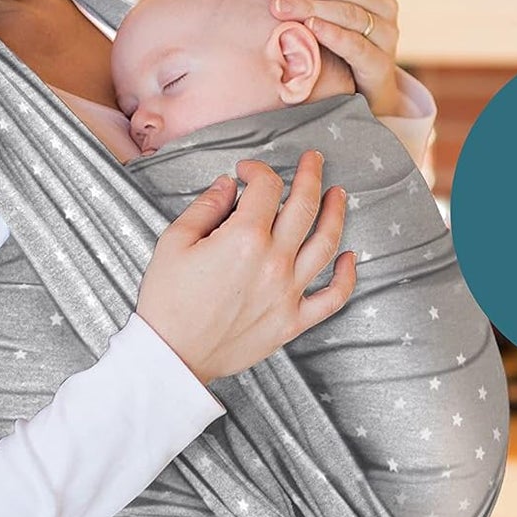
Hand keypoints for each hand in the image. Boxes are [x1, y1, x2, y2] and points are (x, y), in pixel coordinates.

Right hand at [135, 151, 356, 384]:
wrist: (171, 355)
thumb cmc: (167, 300)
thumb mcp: (173, 242)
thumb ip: (205, 207)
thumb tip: (229, 186)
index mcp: (244, 238)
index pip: (266, 188)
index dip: (258, 171)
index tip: (246, 171)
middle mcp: (274, 262)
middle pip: (304, 206)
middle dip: (310, 175)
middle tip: (314, 160)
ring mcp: (288, 292)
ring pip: (326, 244)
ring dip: (337, 213)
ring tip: (340, 194)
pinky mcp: (293, 321)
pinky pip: (332, 298)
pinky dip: (346, 276)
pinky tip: (349, 257)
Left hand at [263, 0, 407, 119]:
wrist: (359, 87)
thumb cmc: (338, 35)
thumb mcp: (325, 0)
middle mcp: (386, 5)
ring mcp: (388, 35)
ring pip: (348, 14)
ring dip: (309, 7)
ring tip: (277, 7)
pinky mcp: (381, 65)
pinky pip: (357, 46)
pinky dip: (333, 35)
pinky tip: (309, 28)